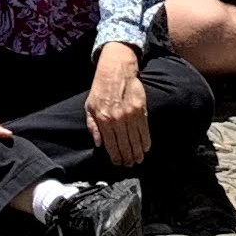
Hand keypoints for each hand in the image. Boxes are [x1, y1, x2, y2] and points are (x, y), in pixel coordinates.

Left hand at [88, 44, 150, 167]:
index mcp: (104, 119)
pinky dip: (146, 140)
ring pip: (135, 140)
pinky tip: (145, 147)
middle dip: (128, 157)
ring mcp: (130, 115)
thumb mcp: (89, 107)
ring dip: (138, 152)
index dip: (116, 157)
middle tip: (130, 164)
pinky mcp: (141, 109)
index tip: (119, 163)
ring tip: (138, 159)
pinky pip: (145, 129)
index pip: (111, 145)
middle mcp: (117, 119)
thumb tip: (98, 144)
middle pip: (125, 145)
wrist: (115, 71)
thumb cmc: (100, 89)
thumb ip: (93, 126)